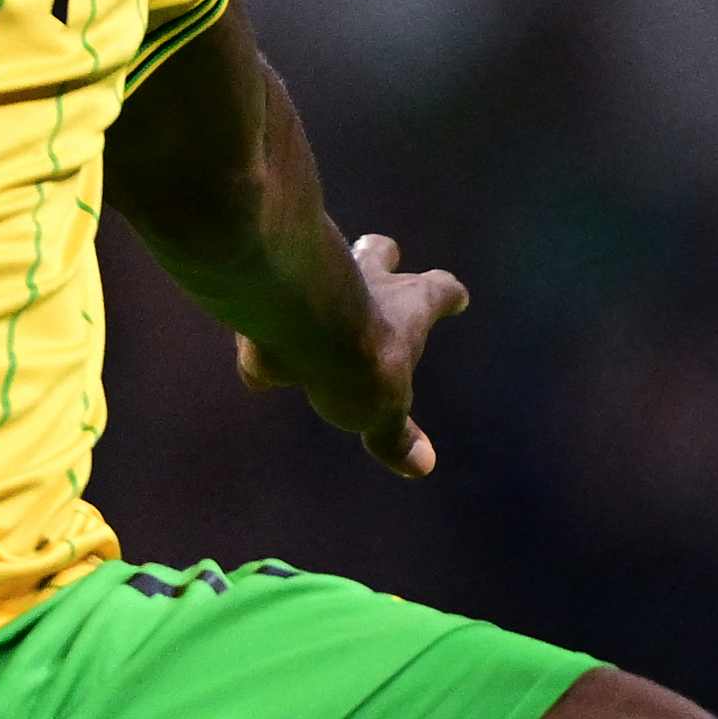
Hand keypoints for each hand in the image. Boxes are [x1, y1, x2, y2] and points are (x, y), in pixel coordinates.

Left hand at [239, 231, 467, 478]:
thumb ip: (395, 434)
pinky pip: (270, 322)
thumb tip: (422, 465)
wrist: (299, 323)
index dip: (449, 295)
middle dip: (381, 257)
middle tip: (384, 253)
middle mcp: (366, 281)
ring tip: (310, 313)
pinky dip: (266, 343)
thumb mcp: (384, 408)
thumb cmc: (362, 359)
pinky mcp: (273, 299)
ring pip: (323, 268)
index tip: (457, 297)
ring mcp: (316, 280)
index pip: (439, 291)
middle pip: (379, 255)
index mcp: (409, 303)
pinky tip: (260, 372)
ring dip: (319, 285)